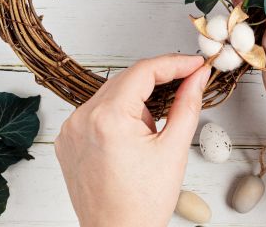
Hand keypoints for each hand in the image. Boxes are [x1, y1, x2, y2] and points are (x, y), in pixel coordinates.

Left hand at [55, 55, 210, 226]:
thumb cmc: (143, 203)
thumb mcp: (174, 149)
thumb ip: (187, 104)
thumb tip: (197, 75)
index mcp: (108, 117)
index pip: (144, 71)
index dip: (173, 63)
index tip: (194, 64)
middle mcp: (82, 117)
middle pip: (126, 80)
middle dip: (157, 84)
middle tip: (184, 90)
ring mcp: (71, 128)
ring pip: (111, 95)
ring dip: (135, 103)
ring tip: (149, 137)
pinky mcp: (67, 139)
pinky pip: (95, 112)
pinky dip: (116, 116)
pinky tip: (129, 142)